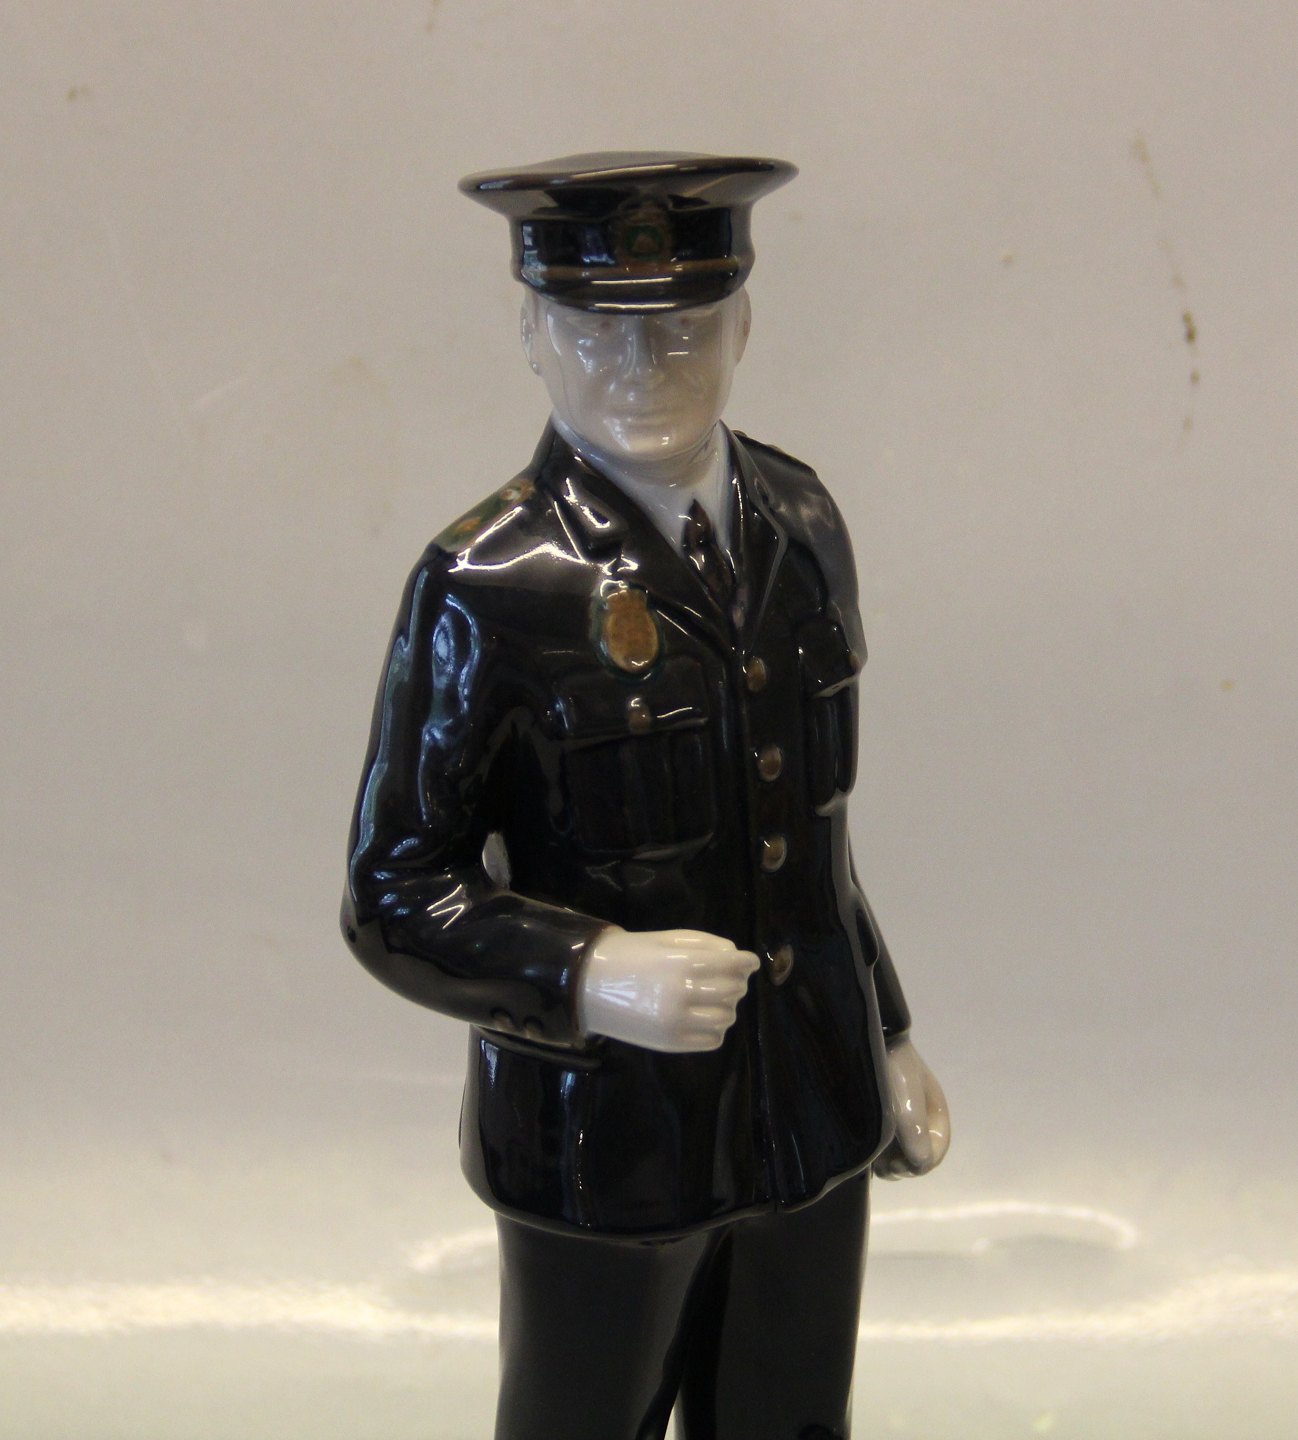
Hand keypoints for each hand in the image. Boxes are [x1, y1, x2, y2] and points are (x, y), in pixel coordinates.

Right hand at [577, 927, 759, 1052]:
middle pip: (733, 991)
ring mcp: (678, 1021)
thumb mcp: (669, 938)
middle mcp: (684, 994)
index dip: (747, 963)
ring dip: (726, 1006)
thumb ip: (707, 944)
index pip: (734, 966)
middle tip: (726, 978)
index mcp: (683, 963)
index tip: (749, 962)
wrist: (591, 983)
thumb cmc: (633, 954)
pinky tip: (702, 1016)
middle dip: (736, 982)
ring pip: (727, 1017)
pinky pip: (713, 1039)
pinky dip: (714, 1028)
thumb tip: (738, 957)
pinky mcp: (672, 1042)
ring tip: (712, 998)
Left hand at [873, 1036, 950, 1179]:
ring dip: (888, 1162)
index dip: (922, 1163)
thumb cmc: (889, 1065)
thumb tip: (920, 1166)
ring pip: (899, 1155)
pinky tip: (863, 1148)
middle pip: (918, 1156)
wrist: (863, 1038)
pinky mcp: (878, 1119)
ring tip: (872, 1157)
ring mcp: (899, 1119)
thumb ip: (915, 1132)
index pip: (937, 1150)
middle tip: (884, 1163)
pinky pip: (882, 1148)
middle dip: (903, 1165)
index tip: (899, 1163)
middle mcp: (920, 1118)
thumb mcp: (906, 1098)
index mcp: (935, 1111)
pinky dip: (876, 1153)